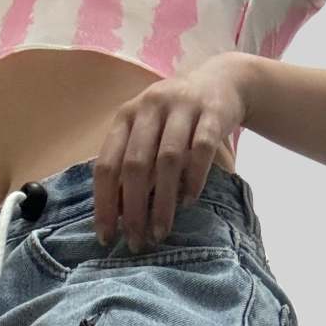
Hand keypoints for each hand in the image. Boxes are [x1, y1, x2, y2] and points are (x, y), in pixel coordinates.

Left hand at [93, 54, 255, 251]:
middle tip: (137, 242)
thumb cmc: (176, 121)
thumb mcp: (147, 134)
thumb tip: (116, 216)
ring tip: (161, 232)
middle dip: (134, 210)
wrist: (221, 82)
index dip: (104, 204)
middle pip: (136, 165)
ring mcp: (182, 107)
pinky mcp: (212, 113)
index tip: (106, 237)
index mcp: (126, 116)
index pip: (107, 164)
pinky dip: (194, 178)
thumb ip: (131, 165)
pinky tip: (189, 202)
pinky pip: (202, 149)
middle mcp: (150, 107)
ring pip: (168, 160)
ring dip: (163, 202)